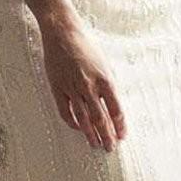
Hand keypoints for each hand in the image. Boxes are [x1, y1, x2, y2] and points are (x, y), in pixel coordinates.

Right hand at [39, 10, 126, 149]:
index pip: (116, 110)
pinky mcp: (58, 88)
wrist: (63, 33)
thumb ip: (108, 85)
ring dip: (91, 134)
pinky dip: (72, 122)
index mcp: (105, 79)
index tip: (122, 136)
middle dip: (107, 136)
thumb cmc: (86, 46)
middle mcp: (89, 86)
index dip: (120, 126)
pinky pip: (66, 111)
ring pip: (83, 118)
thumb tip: (113, 106)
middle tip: (110, 148)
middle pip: (101, 118)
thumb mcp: (105, 64)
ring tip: (95, 145)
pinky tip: (78, 129)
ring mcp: (72, 88)